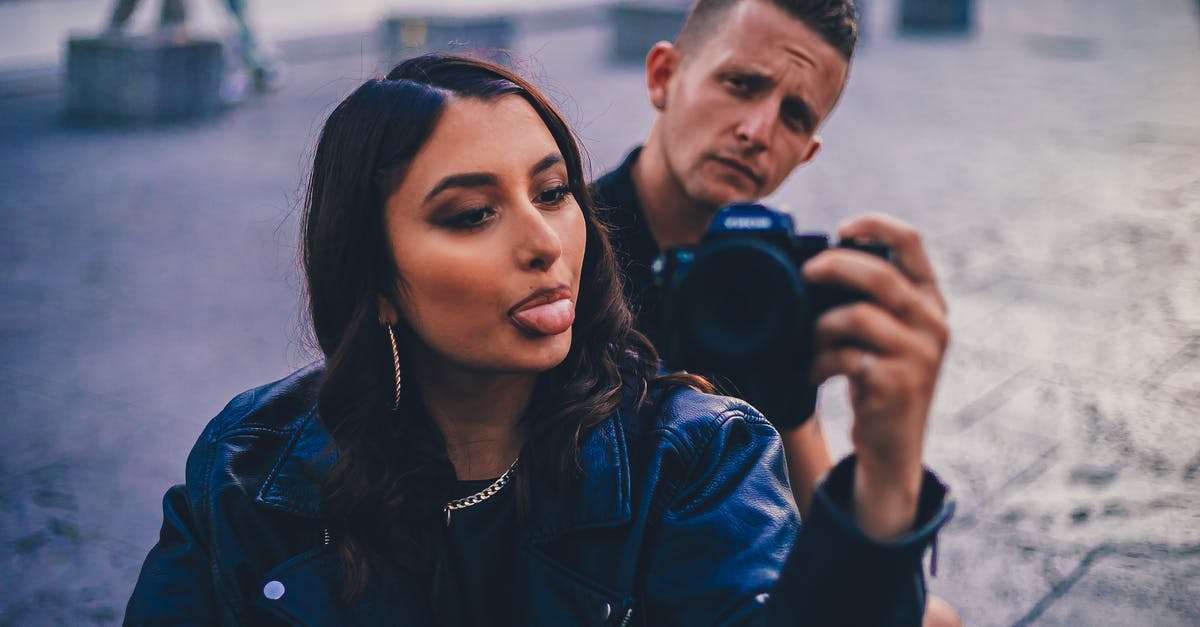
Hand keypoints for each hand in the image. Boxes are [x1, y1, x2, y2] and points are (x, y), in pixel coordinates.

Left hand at [803, 214, 948, 538]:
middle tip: (804, 275)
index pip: (910, 241)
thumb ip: (866, 296)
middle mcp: (933, 321)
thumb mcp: (884, 330)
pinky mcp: (898, 383)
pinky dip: (820, 362)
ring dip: (821, 327)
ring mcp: (919, 354)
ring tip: (811, 344)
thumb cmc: (877, 376)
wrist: (892, 444)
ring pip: (857, 315)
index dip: (873, 225)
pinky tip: (815, 374)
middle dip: (833, 267)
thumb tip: (815, 262)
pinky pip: (846, 356)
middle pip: (879, 274)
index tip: (840, 229)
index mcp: (929, 298)